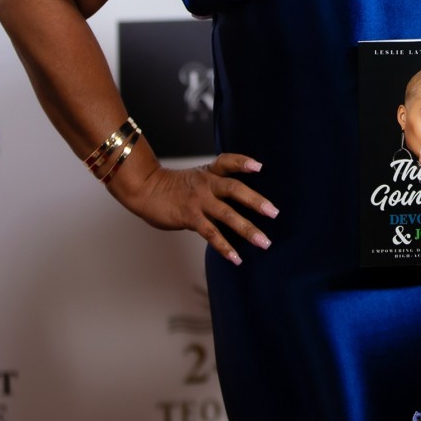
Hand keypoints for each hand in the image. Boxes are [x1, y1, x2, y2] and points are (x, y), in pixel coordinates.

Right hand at [110, 152, 276, 264]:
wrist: (146, 190)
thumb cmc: (173, 187)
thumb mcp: (196, 178)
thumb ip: (216, 185)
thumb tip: (240, 200)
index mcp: (209, 172)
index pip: (228, 161)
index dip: (243, 163)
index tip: (259, 167)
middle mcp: (206, 184)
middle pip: (234, 189)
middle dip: (256, 201)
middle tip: (274, 212)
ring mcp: (198, 201)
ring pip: (227, 215)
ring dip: (247, 228)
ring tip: (264, 241)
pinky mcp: (190, 217)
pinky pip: (211, 234)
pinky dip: (225, 247)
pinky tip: (236, 258)